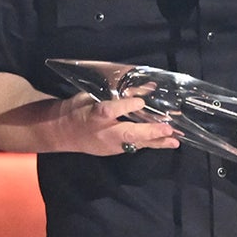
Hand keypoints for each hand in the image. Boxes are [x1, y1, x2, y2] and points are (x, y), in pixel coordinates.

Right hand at [52, 93, 180, 155]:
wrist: (62, 133)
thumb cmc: (78, 109)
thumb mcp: (92, 96)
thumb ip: (117, 93)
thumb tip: (145, 86)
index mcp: (94, 114)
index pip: (110, 111)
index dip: (125, 106)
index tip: (140, 101)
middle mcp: (103, 132)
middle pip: (127, 133)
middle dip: (149, 132)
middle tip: (167, 128)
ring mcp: (109, 144)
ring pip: (135, 144)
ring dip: (156, 142)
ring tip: (175, 141)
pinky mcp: (113, 151)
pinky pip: (134, 147)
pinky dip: (151, 144)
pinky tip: (167, 142)